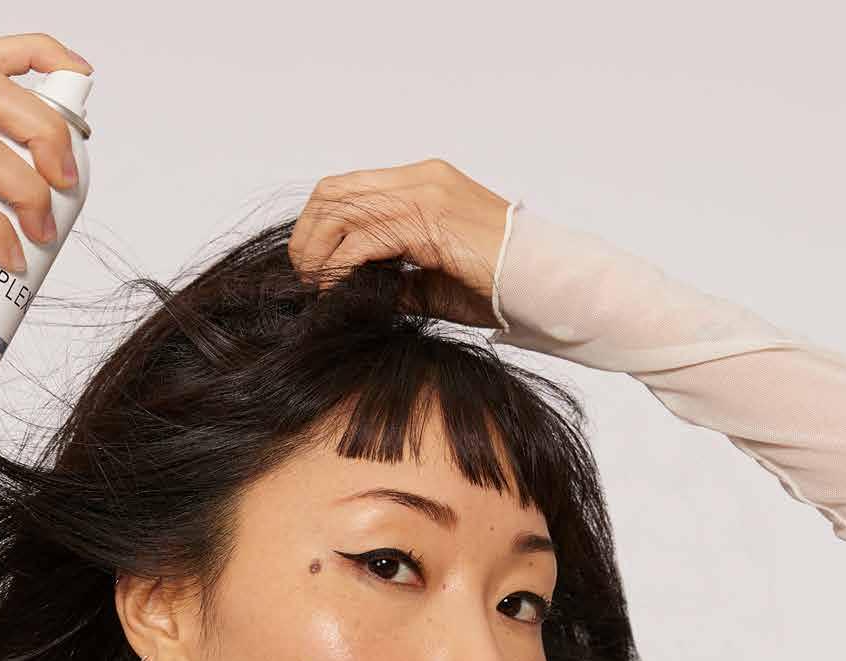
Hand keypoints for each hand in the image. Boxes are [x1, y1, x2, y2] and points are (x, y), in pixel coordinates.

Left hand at [288, 159, 514, 328]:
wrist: (541, 283)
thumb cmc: (497, 285)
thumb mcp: (434, 281)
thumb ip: (397, 281)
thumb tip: (358, 296)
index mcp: (422, 183)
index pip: (347, 187)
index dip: (317, 224)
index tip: (310, 264)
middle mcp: (420, 179)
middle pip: (333, 192)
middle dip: (307, 236)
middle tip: (303, 277)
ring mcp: (424, 195)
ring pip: (341, 212)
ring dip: (318, 253)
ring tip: (315, 289)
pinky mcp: (428, 222)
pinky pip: (363, 241)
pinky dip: (339, 269)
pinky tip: (337, 293)